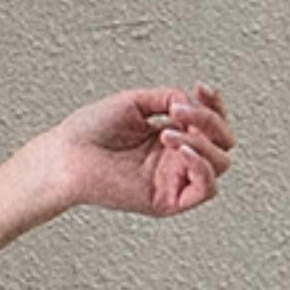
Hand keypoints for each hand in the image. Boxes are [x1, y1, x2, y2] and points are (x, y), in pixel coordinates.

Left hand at [34, 81, 236, 219]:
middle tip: (182, 111)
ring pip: (220, 163)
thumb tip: (191, 104)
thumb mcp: (135, 102)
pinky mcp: (166, 201)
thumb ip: (168, 98)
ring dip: (202, 141)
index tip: (200, 88)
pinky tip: (181, 150)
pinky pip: (206, 189)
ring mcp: (172, 180)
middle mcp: (173, 159)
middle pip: (223, 142)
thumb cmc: (88, 131)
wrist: (65, 155)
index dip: (214, 104)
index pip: (211, 123)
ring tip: (169, 131)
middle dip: (210, 121)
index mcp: (168, 137)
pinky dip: (202, 166)